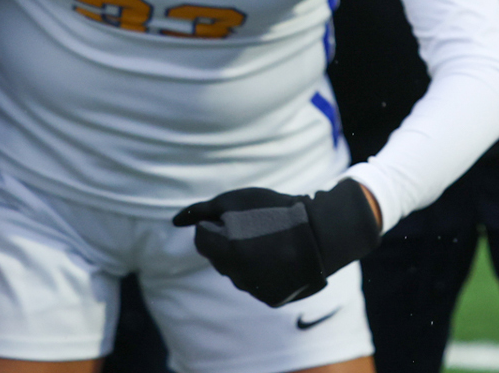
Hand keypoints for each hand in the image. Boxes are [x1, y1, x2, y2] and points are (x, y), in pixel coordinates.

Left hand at [173, 178, 380, 306]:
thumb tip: (175, 220)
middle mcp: (239, 276)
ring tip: (268, 240)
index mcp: (229, 252)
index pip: (201, 239)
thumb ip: (203, 210)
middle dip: (227, 241)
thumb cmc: (279, 210)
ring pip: (235, 272)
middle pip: (217, 257)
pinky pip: (254, 283)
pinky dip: (260, 270)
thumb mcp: (239, 199)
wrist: (324, 233)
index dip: (215, 224)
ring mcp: (255, 290)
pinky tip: (277, 256)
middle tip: (253, 226)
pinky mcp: (271, 298)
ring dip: (242, 257)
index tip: (236, 216)